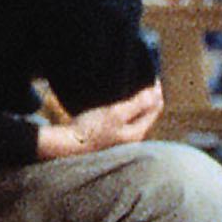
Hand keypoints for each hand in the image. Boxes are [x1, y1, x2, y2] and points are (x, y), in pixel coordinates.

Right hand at [39, 82, 161, 158]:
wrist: (66, 145)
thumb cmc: (90, 130)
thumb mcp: (115, 114)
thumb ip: (138, 104)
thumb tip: (155, 92)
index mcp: (137, 132)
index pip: (155, 108)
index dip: (155, 91)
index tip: (152, 76)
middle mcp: (132, 137)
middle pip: (146, 113)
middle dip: (148, 97)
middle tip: (144, 80)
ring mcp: (120, 138)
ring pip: (135, 116)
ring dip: (136, 103)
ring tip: (132, 89)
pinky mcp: (108, 137)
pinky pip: (123, 120)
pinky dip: (125, 109)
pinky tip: (116, 104)